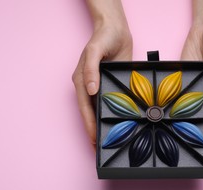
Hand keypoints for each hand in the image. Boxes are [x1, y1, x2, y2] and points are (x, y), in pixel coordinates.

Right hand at [72, 2, 131, 145]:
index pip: (85, 108)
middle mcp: (90, 87)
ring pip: (101, 110)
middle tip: (102, 148)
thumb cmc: (103, 37)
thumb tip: (90, 90)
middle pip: (91, 113)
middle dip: (95, 130)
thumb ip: (91, 70)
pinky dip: (114, 115)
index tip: (94, 140)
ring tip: (111, 141)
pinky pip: (112, 104)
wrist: (116, 29)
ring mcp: (101, 87)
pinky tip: (120, 124)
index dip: (89, 125)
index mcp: (82, 81)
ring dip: (104, 125)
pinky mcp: (112, 86)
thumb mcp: (95, 51)